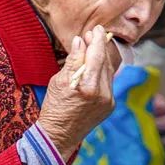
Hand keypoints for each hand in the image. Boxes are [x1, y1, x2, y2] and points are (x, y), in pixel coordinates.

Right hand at [37, 26, 116, 160]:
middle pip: (105, 62)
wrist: (60, 136)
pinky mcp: (110, 106)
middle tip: (93, 34)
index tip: (95, 29)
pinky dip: (103, 72)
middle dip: (100, 46)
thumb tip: (80, 41)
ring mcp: (108, 101)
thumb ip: (73, 61)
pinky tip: (95, 67)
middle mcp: (102, 94)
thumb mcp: (58, 81)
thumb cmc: (54, 107)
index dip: (96, 40)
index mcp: (87, 87)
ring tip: (93, 48)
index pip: (96, 56)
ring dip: (102, 58)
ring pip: (109, 71)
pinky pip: (109, 83)